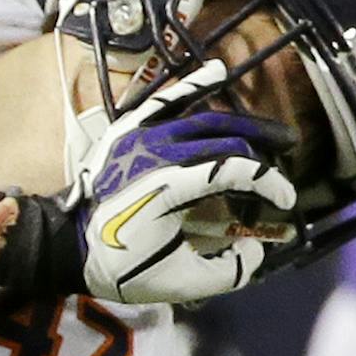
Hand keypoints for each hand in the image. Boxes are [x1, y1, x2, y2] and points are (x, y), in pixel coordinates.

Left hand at [0, 61, 298, 301]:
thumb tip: (257, 251)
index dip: (268, 183)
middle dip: (263, 151)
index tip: (284, 200)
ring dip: (241, 121)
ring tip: (271, 131)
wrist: (65, 244)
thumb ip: (227, 271)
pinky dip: (192, 86)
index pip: (234, 170)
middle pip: (224, 139)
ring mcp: (138, 136)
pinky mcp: (126, 131)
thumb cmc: (119, 264)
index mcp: (168, 186)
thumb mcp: (178, 282)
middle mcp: (155, 152)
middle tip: (289, 158)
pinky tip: (217, 73)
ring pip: (201, 115)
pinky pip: (164, 100)